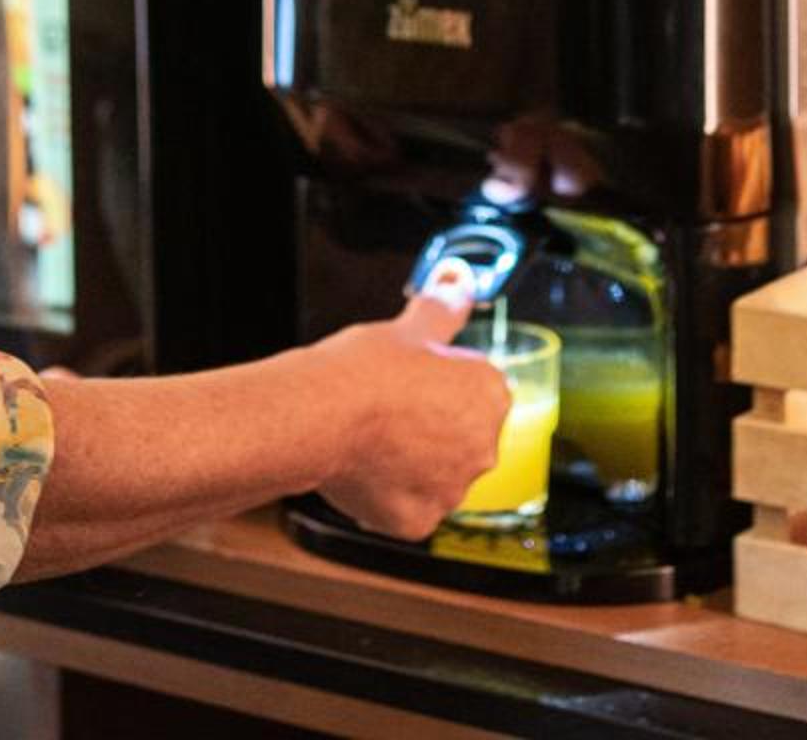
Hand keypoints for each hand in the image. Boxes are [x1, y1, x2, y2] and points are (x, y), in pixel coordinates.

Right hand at [301, 289, 510, 539]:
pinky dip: (390, 496)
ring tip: (374, 440)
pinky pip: (409, 509)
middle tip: (390, 412)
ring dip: (414, 464)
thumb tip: (458, 285)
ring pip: (436, 476)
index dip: (441, 385)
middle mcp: (483, 448)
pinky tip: (365, 470)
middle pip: (461, 437)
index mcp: (489, 396)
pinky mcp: (418, 521)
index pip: (477, 392)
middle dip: (432, 429)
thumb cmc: (361, 372)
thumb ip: (442, 309)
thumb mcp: (407, 328)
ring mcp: (451, 490)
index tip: (413, 382)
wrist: (317, 417)